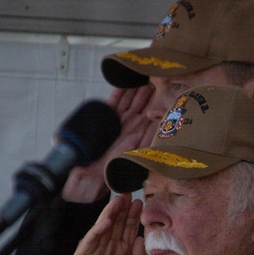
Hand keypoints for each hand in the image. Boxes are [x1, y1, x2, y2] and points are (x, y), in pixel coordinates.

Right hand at [61, 194, 147, 254]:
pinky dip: (98, 230)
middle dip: (123, 208)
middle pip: (117, 223)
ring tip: (118, 199)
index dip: (134, 216)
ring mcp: (96, 249)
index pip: (129, 229)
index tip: (142, 202)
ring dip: (111, 213)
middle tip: (130, 192)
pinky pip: (91, 240)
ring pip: (104, 227)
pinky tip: (106, 220)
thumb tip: (142, 239)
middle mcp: (109, 247)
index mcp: (123, 251)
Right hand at [63, 85, 154, 202]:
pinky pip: (113, 103)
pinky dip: (118, 93)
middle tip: (155, 79)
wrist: (88, 178)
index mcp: (138, 137)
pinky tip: (124, 83)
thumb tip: (148, 128)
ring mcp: (118, 123)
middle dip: (148, 93)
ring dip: (135, 90)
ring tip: (142, 76)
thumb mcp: (127, 159)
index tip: (165, 94)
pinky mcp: (105, 120)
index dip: (157, 106)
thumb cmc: (109, 173)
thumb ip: (136, 144)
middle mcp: (129, 129)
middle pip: (141, 106)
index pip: (150, 118)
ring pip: (129, 102)